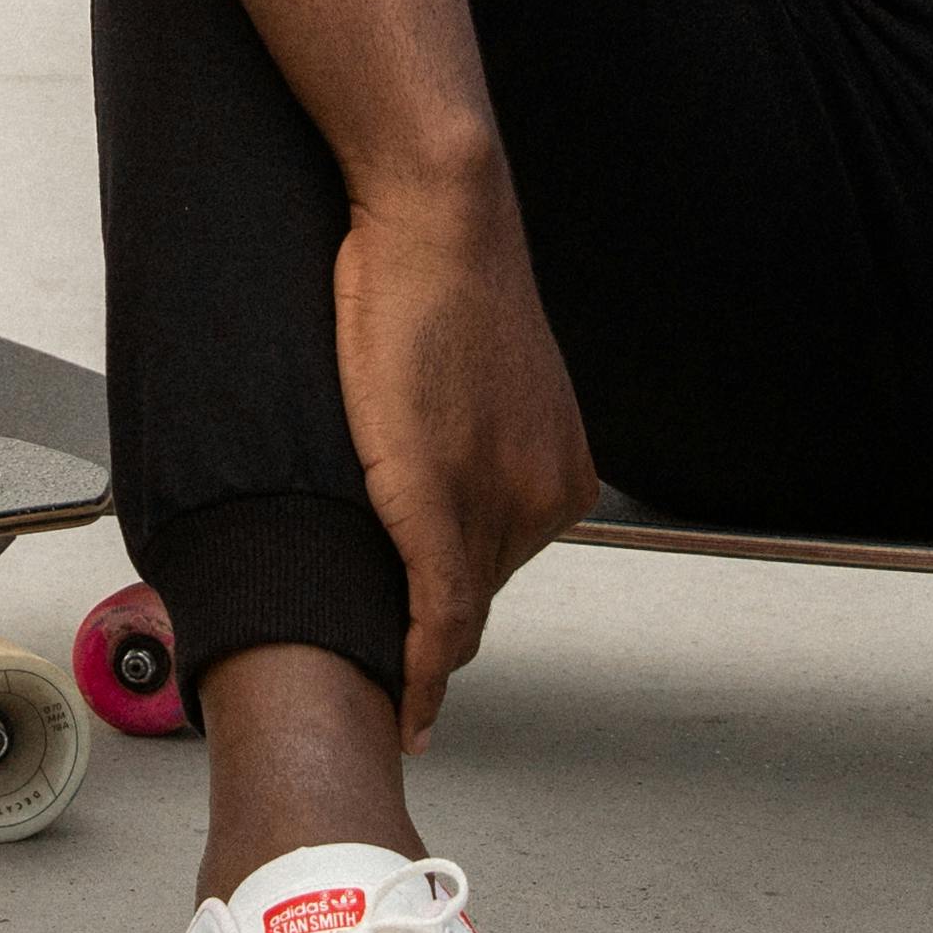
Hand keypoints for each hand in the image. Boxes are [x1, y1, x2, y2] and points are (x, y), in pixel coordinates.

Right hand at [333, 168, 596, 747]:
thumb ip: (470, 441)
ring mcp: (499, 505)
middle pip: (476, 588)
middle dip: (428, 621)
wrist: (436, 221)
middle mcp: (546, 496)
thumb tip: (436, 471)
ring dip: (412, 643)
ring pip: (452, 606)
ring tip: (370, 671)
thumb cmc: (440, 280)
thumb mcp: (473, 376)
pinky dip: (422, 671)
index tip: (423, 641)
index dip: (451, 602)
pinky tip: (408, 711)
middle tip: (380, 661)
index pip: (500, 563)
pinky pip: (438, 617)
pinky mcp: (442, 508)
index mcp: (561, 471)